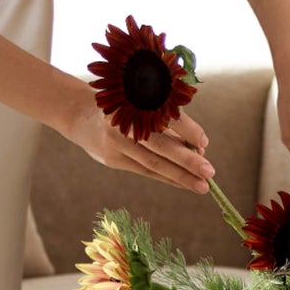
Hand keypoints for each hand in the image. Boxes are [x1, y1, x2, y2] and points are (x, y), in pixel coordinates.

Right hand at [61, 93, 215, 194]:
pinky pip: (146, 171)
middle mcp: (122, 125)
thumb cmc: (122, 107)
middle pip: (160, 146)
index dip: (186, 130)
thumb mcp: (140, 106)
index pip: (164, 119)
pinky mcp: (113, 160)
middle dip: (187, 160)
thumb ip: (168, 124)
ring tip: (202, 186)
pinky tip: (184, 184)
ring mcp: (115, 144)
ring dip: (180, 176)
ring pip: (153, 163)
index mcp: (132, 103)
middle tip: (210, 172)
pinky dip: (167, 177)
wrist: (79, 116)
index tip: (204, 142)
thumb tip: (199, 147)